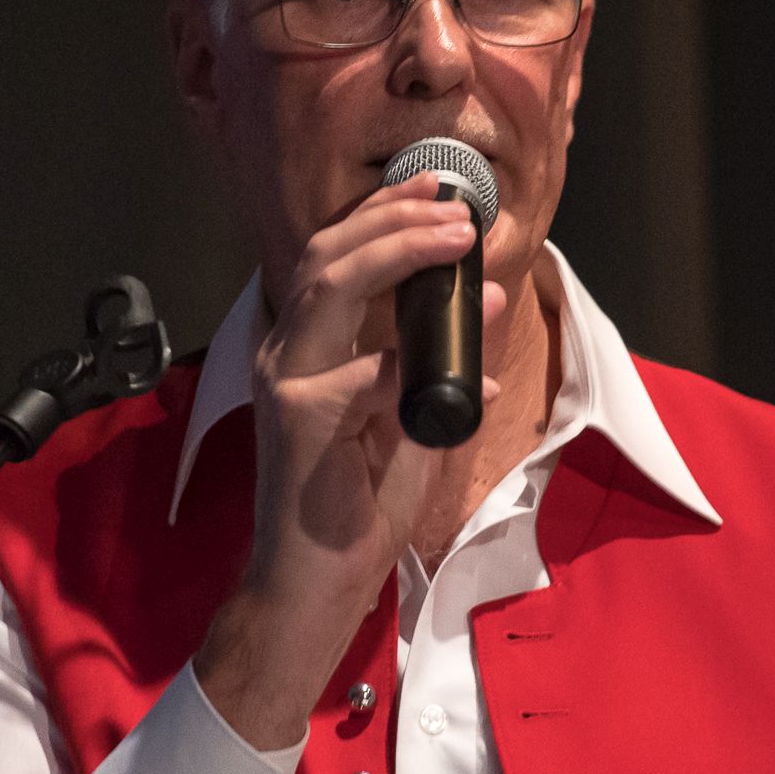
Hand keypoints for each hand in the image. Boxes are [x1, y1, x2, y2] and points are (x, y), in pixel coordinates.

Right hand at [194, 172, 502, 748]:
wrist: (314, 584)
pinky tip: (450, 362)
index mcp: (308, 349)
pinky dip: (406, 361)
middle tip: (456, 204)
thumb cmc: (354, 509)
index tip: (439, 189)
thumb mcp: (412, 422)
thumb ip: (441, 364)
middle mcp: (287, 354)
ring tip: (452, 236)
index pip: (339, 257)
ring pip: (331, 285)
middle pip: (331, 254)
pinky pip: (360, 374)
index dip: (386, 213)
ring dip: (397, 251)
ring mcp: (286, 383)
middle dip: (396, 215)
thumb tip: (487, 304)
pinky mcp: (298, 421)